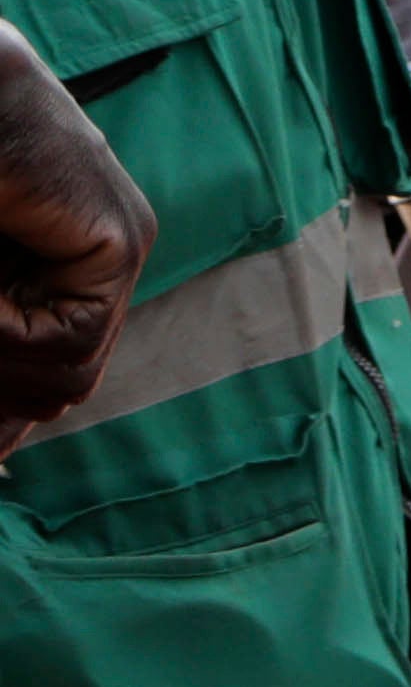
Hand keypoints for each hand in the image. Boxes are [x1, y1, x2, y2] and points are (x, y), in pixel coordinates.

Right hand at [0, 25, 149, 455]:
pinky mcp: (116, 238)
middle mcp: (110, 257)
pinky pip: (67, 335)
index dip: (6, 406)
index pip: (59, 374)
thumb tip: (3, 448)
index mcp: (74, 263)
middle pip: (64, 385)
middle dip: (1, 385)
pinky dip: (3, 332)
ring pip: (65, 372)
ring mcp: (122, 244)